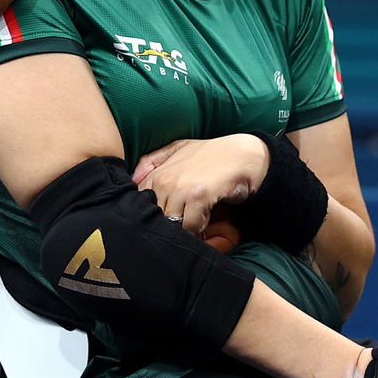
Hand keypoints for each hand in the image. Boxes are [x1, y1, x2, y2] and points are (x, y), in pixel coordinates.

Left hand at [132, 134, 268, 238]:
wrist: (244, 153)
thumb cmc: (212, 153)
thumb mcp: (179, 149)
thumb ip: (153, 160)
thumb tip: (133, 177)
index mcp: (157, 174)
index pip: (143, 207)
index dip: (156, 217)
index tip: (170, 216)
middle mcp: (164, 181)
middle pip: (157, 219)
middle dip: (170, 225)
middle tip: (186, 221)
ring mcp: (180, 189)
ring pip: (173, 225)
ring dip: (186, 228)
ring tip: (198, 218)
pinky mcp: (198, 196)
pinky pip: (191, 226)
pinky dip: (200, 227)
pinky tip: (208, 215)